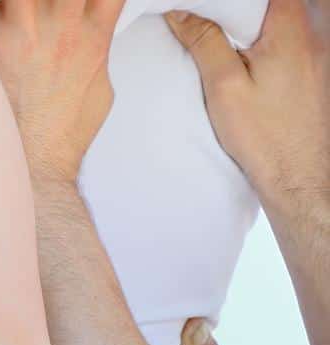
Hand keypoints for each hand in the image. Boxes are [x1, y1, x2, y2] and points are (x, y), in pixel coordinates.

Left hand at [0, 0, 124, 181]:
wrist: (35, 161)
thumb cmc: (63, 133)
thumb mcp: (100, 89)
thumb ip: (98, 52)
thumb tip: (92, 41)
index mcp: (93, 35)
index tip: (85, 2)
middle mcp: (60, 27)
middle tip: (46, 7)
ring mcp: (23, 32)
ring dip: (16, 0)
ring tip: (15, 12)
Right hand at [165, 0, 328, 222]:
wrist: (299, 175)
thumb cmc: (264, 135)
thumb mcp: (224, 86)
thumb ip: (204, 42)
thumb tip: (180, 13)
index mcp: (290, 28)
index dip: (226, 2)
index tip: (197, 10)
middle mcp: (313, 32)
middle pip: (271, 5)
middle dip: (238, 12)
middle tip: (207, 24)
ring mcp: (321, 50)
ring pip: (283, 19)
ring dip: (253, 26)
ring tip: (226, 45)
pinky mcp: (320, 69)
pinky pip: (292, 38)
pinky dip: (268, 40)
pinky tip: (249, 62)